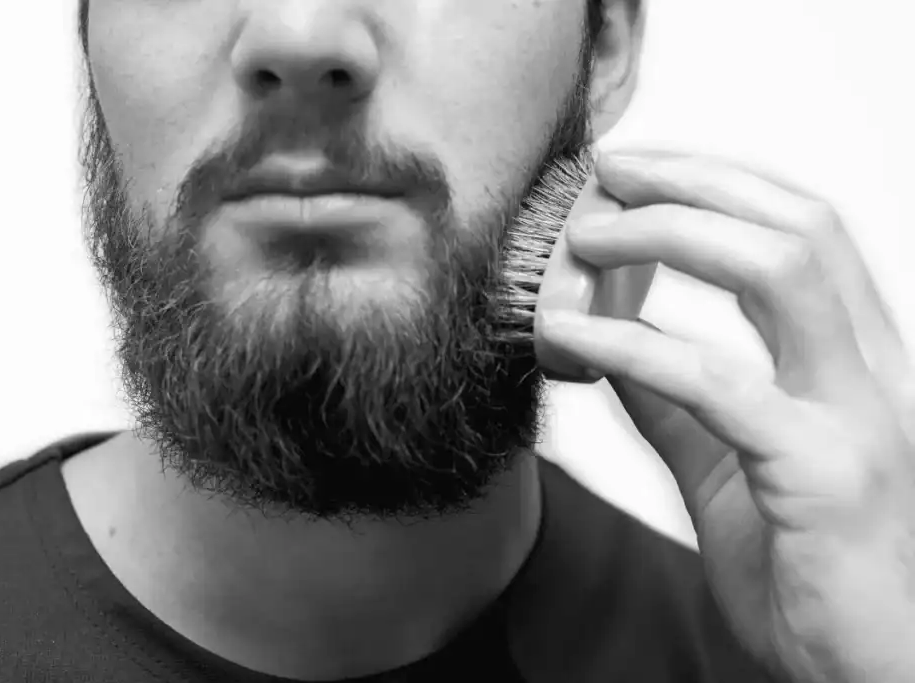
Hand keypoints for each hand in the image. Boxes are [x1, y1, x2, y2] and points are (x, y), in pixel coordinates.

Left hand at [536, 149, 914, 682]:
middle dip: (696, 180)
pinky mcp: (823, 474)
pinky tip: (566, 333)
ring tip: (587, 234)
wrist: (869, 674)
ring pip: (781, 269)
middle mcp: (870, 373)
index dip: (720, 183)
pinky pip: (717, 384)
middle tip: (608, 171)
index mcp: (853, 366)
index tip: (640, 169)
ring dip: (674, 233)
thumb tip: (613, 344)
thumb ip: (676, 408)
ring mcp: (857, 417)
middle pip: (798, 224)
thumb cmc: (810, 575)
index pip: (801, 233)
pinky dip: (633, 344)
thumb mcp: (726, 472)